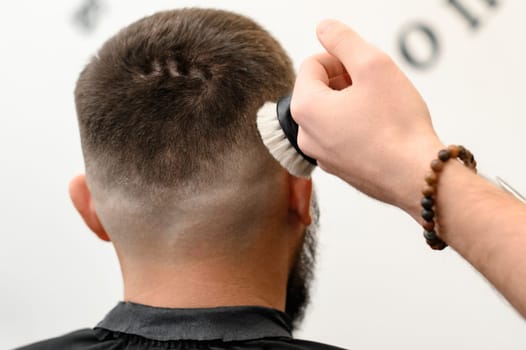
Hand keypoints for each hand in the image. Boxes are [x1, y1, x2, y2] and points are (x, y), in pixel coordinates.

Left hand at [291, 19, 443, 215]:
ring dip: (352, 102)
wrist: (416, 178)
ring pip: (331, 114)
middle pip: (318, 89)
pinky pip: (341, 136)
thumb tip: (324, 28)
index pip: (312, 64)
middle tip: (375, 86)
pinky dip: (356, 126)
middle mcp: (305, 135)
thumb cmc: (397, 126)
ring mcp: (320, 156)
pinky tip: (381, 129)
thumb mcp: (373, 66)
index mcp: (305, 108)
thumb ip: (344, 40)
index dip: (340, 58)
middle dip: (345, 80)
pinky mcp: (338, 169)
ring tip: (381, 108)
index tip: (366, 68)